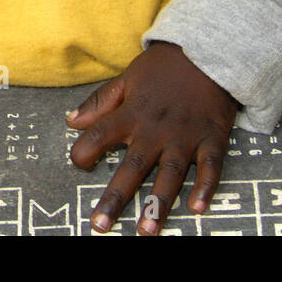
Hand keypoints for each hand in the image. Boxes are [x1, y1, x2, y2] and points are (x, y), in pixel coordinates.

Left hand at [68, 42, 236, 234]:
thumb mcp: (126, 78)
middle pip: (133, 166)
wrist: (206, 51)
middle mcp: (156, 128)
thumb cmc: (163, 69)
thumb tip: (70, 121)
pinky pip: (210, 166)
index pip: (101, 133)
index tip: (76, 164)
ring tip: (146, 230)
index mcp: (133, 113)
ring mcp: (185, 135)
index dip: (85, 149)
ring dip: (158, 202)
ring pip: (170, 174)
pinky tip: (198, 208)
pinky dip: (206, 186)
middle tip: (100, 225)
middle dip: (116, 197)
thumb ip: (99, 103)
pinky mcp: (211, 138)